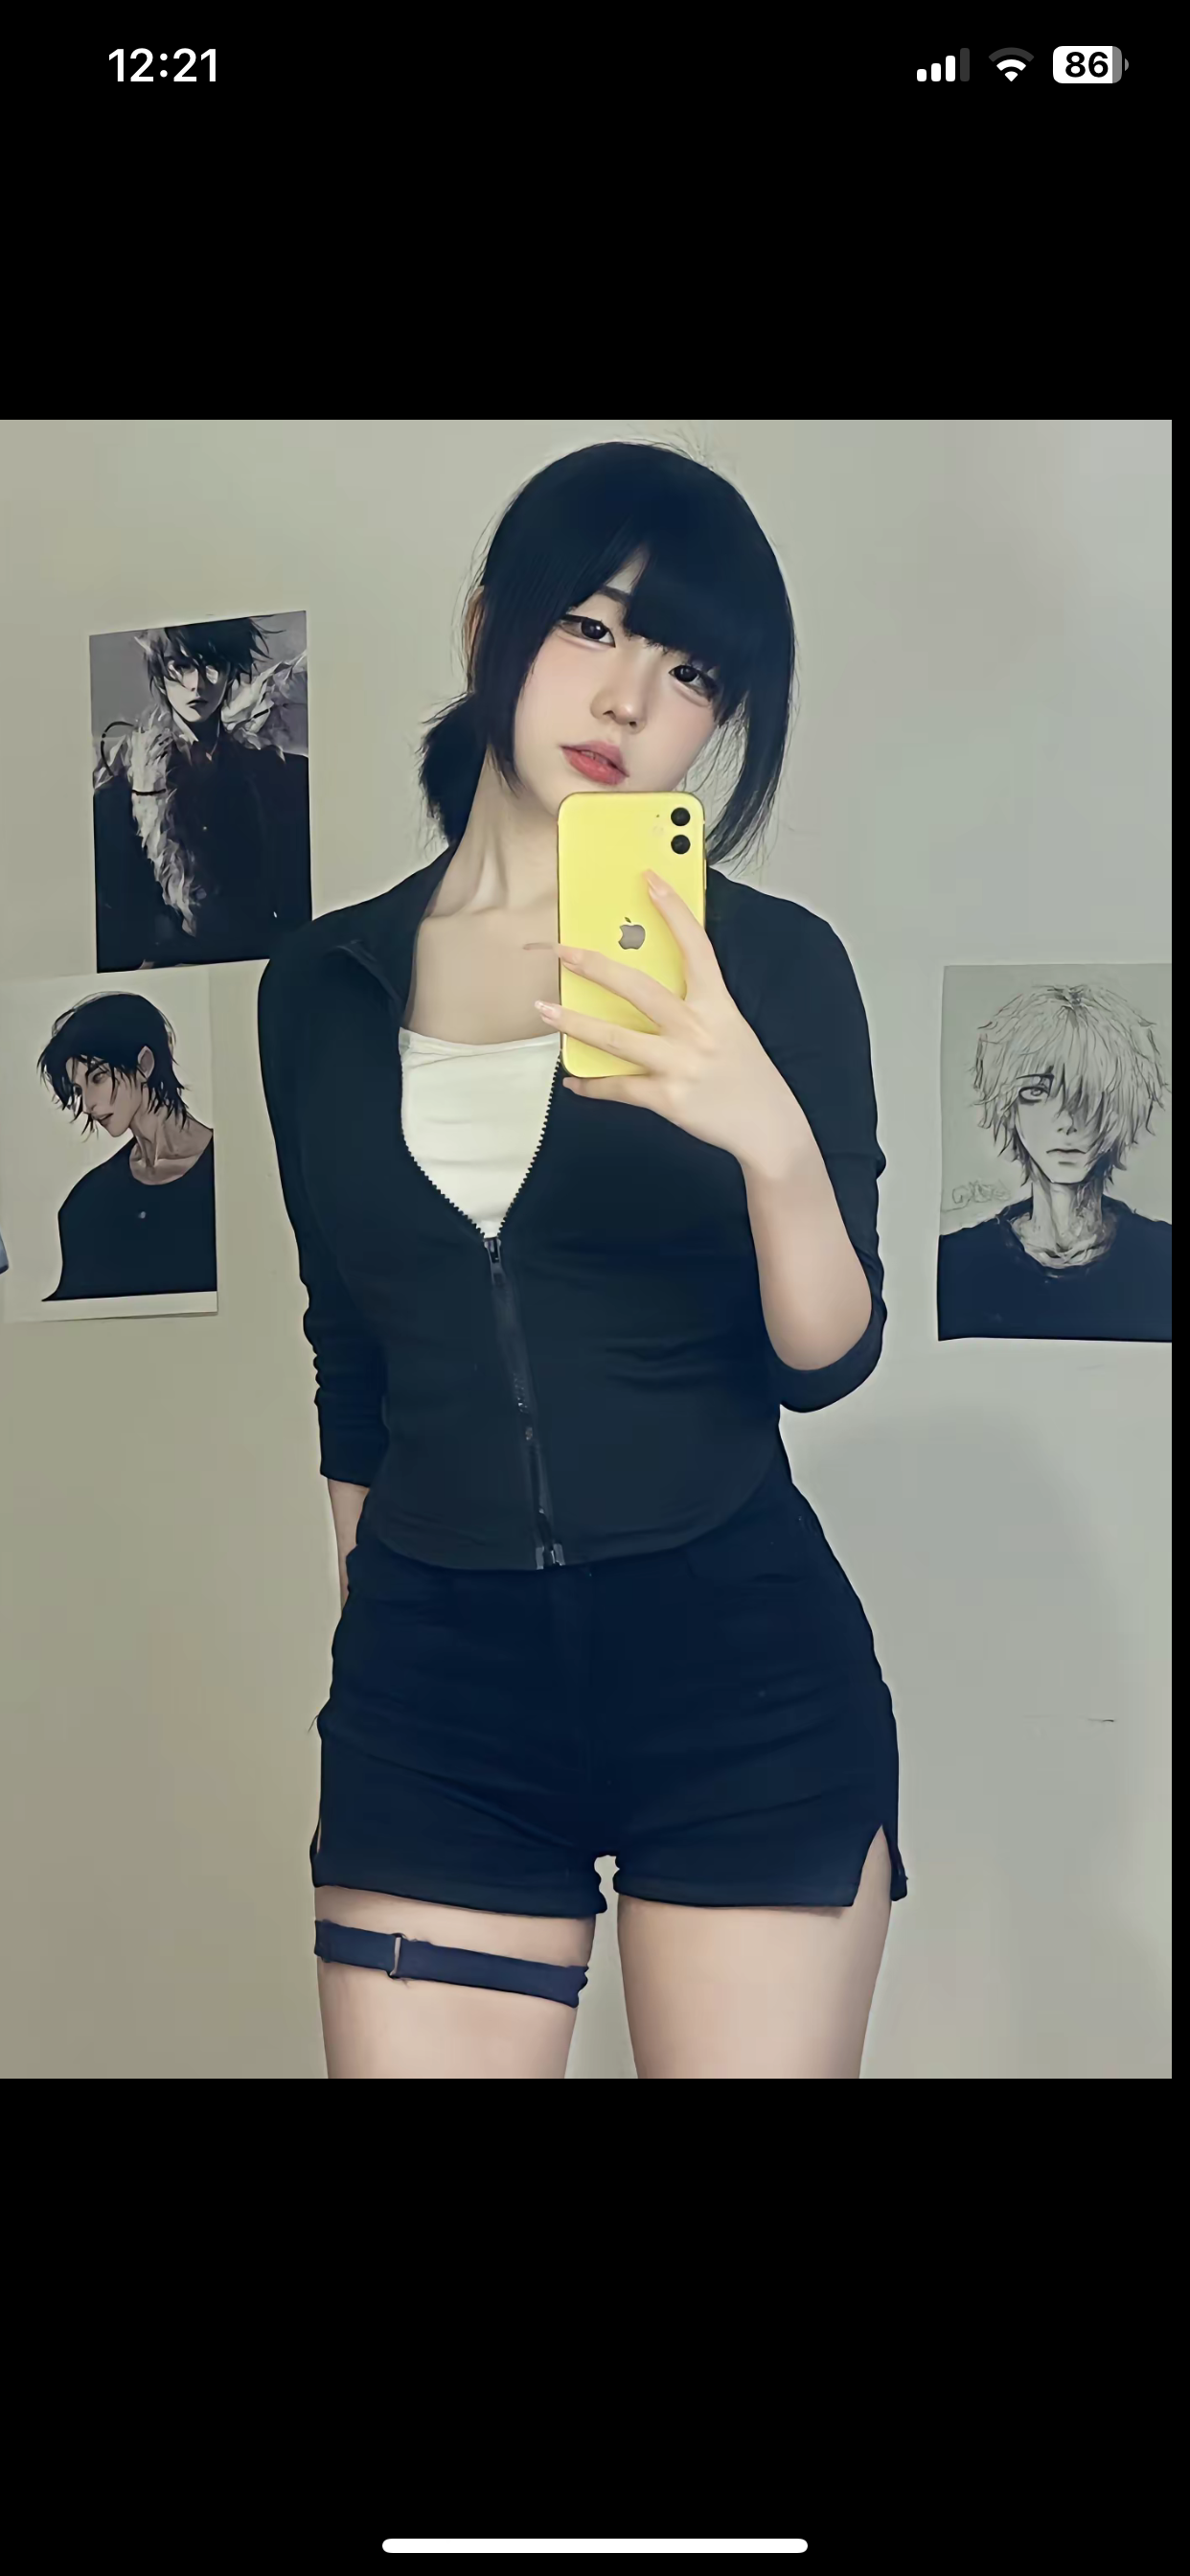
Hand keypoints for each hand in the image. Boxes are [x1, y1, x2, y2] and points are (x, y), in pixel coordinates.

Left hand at [526, 870, 809, 1178]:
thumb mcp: (729, 1028)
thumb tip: (645, 989)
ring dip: (575, 1023)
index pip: (696, 947)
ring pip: (616, 1039)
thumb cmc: (746, 1075)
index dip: (673, 911)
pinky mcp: (668, 1098)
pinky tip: (574, 1081)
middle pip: (640, 989)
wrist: (768, 1128)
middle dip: (597, 967)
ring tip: (544, 1010)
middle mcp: (698, 1030)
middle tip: (564, 951)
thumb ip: (695, 1008)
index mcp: (718, 1005)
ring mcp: (681, 1064)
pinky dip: (592, 1086)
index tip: (649, 880)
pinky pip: (619, 1089)